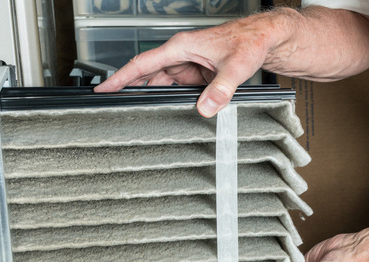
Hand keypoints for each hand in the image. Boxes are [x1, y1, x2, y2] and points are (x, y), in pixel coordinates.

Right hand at [94, 15, 278, 117]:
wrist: (264, 39)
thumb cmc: (249, 42)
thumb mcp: (236, 68)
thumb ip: (220, 89)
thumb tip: (206, 108)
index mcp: (182, 47)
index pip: (143, 63)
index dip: (121, 77)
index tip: (104, 88)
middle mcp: (182, 54)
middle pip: (148, 75)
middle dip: (132, 91)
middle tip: (115, 109)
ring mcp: (189, 65)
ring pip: (163, 83)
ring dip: (154, 97)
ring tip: (139, 115)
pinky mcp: (198, 74)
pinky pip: (179, 88)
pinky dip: (173, 99)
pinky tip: (170, 111)